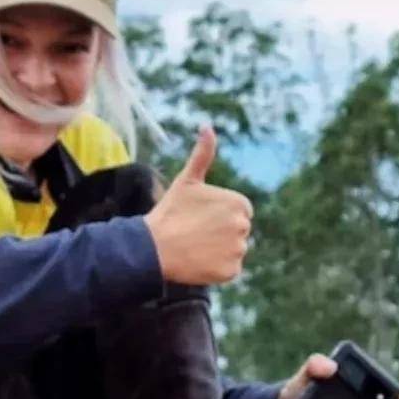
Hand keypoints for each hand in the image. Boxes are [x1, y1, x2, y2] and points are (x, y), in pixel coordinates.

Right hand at [143, 126, 252, 285]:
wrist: (155, 247)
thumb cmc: (171, 211)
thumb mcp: (188, 180)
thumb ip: (203, 155)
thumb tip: (207, 127)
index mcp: (239, 204)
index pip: (238, 213)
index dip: (217, 217)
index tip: (199, 219)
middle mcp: (244, 226)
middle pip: (236, 233)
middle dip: (220, 234)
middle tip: (195, 233)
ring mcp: (238, 251)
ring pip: (232, 252)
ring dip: (218, 252)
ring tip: (195, 247)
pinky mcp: (231, 272)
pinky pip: (228, 271)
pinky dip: (215, 269)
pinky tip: (198, 262)